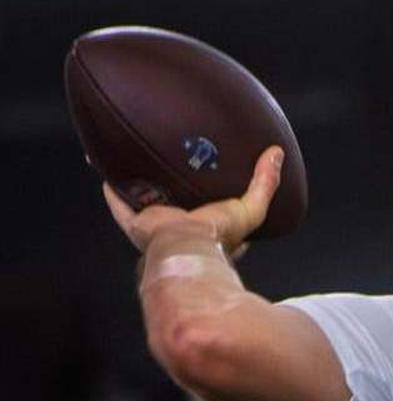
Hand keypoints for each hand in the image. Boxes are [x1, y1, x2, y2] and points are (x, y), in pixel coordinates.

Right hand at [104, 146, 283, 255]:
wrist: (184, 247)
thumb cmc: (218, 235)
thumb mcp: (251, 209)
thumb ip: (265, 184)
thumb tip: (276, 153)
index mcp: (210, 230)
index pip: (216, 216)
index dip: (219, 201)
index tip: (219, 183)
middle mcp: (182, 229)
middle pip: (179, 204)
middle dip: (177, 188)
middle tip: (176, 164)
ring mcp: (158, 226)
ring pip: (148, 201)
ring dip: (144, 186)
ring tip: (141, 162)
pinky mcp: (137, 223)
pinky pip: (120, 203)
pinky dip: (113, 189)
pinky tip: (108, 171)